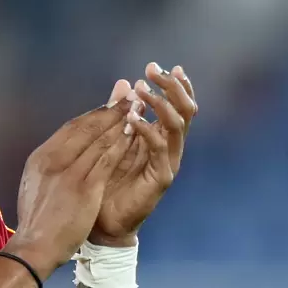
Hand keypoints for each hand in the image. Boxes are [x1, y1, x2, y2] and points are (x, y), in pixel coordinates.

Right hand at [8, 104, 133, 277]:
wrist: (34, 247)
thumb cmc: (36, 221)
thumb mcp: (35, 184)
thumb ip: (50, 165)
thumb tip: (60, 151)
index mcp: (41, 157)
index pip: (71, 128)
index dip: (94, 115)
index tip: (109, 106)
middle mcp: (54, 158)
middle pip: (86, 127)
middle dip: (110, 110)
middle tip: (128, 97)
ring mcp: (68, 171)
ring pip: (99, 139)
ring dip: (120, 121)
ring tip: (136, 109)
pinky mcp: (84, 187)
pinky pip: (107, 158)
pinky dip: (121, 143)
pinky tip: (134, 134)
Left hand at [90, 63, 196, 244]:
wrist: (103, 222)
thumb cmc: (108, 180)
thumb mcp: (113, 139)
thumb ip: (121, 112)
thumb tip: (125, 81)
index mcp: (161, 136)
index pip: (178, 104)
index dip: (176, 84)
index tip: (162, 66)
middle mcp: (170, 147)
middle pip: (184, 110)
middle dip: (172, 87)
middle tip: (153, 70)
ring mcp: (168, 162)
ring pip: (176, 126)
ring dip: (161, 104)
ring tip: (143, 91)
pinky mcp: (161, 178)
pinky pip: (160, 149)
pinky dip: (148, 131)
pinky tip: (134, 120)